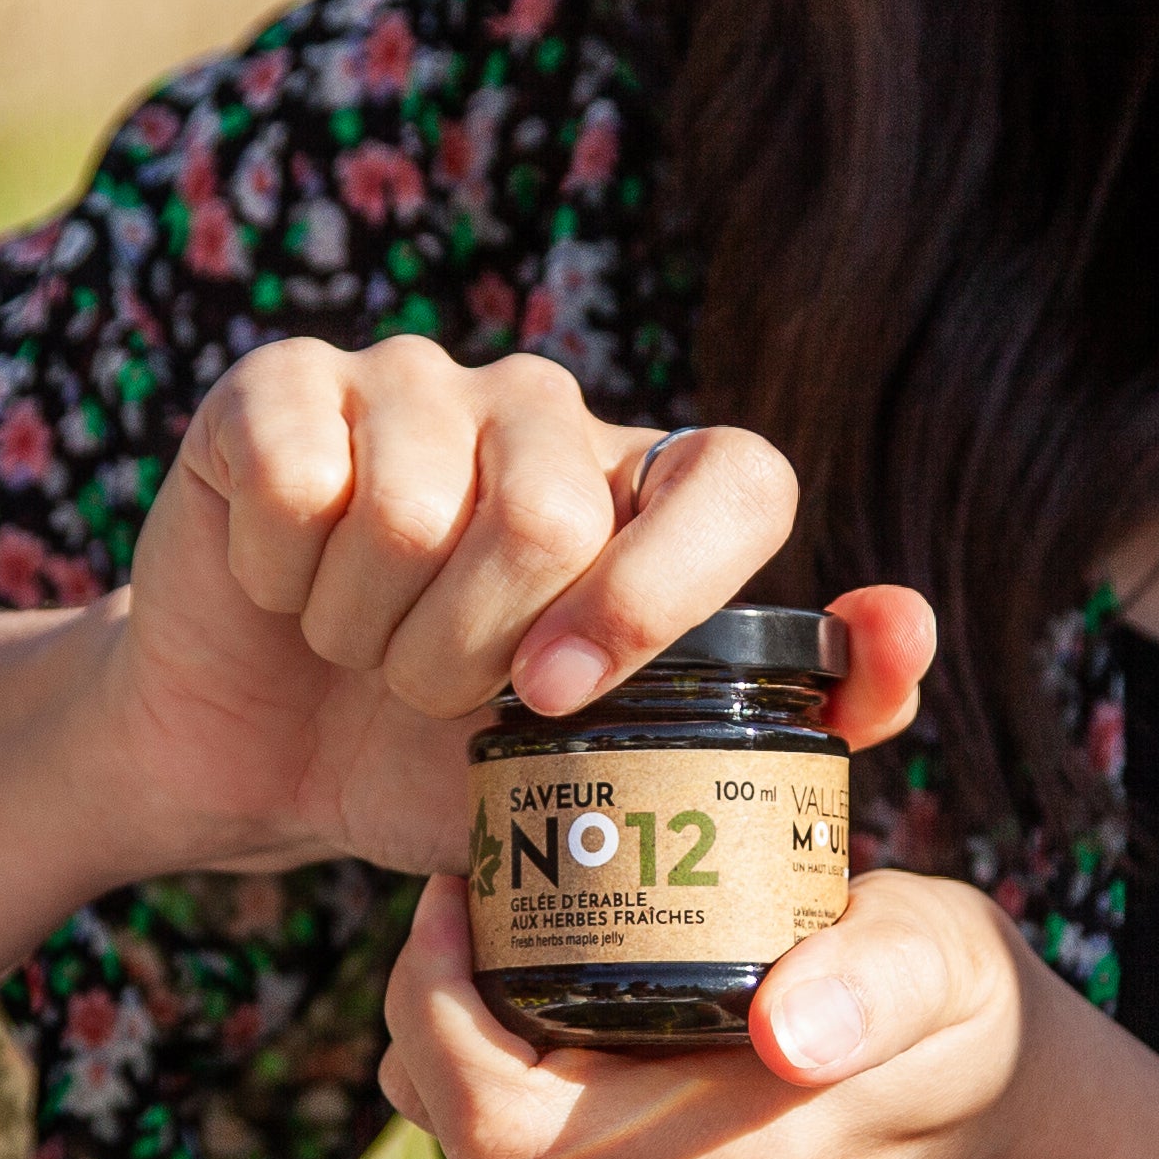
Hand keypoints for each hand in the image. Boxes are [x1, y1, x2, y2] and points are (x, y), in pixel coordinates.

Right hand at [100, 337, 934, 874]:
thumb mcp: (603, 777)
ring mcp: (413, 382)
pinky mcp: (281, 386)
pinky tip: (277, 585)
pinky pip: (299, 476)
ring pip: (413, 507)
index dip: (660, 592)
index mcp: (646, 492)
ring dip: (365, 631)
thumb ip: (777, 725)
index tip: (554, 699)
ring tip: (354, 647)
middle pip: (552, 512)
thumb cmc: (442, 763)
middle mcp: (547, 413)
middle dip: (466, 657)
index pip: (739, 477)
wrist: (257, 764)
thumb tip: (902, 635)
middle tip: (425, 694)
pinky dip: (276, 576)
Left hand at [375, 866, 1158, 1158]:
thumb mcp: (946, 958)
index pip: (495, 1114)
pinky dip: (513, 1140)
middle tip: (486, 920)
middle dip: (441, 1016)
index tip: (457, 894)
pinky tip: (570, 1075)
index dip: (433, 1001)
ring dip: (471, 1075)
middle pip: (465, 1139)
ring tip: (531, 985)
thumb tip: (790, 1029)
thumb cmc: (963, 1032)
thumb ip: (874, 975)